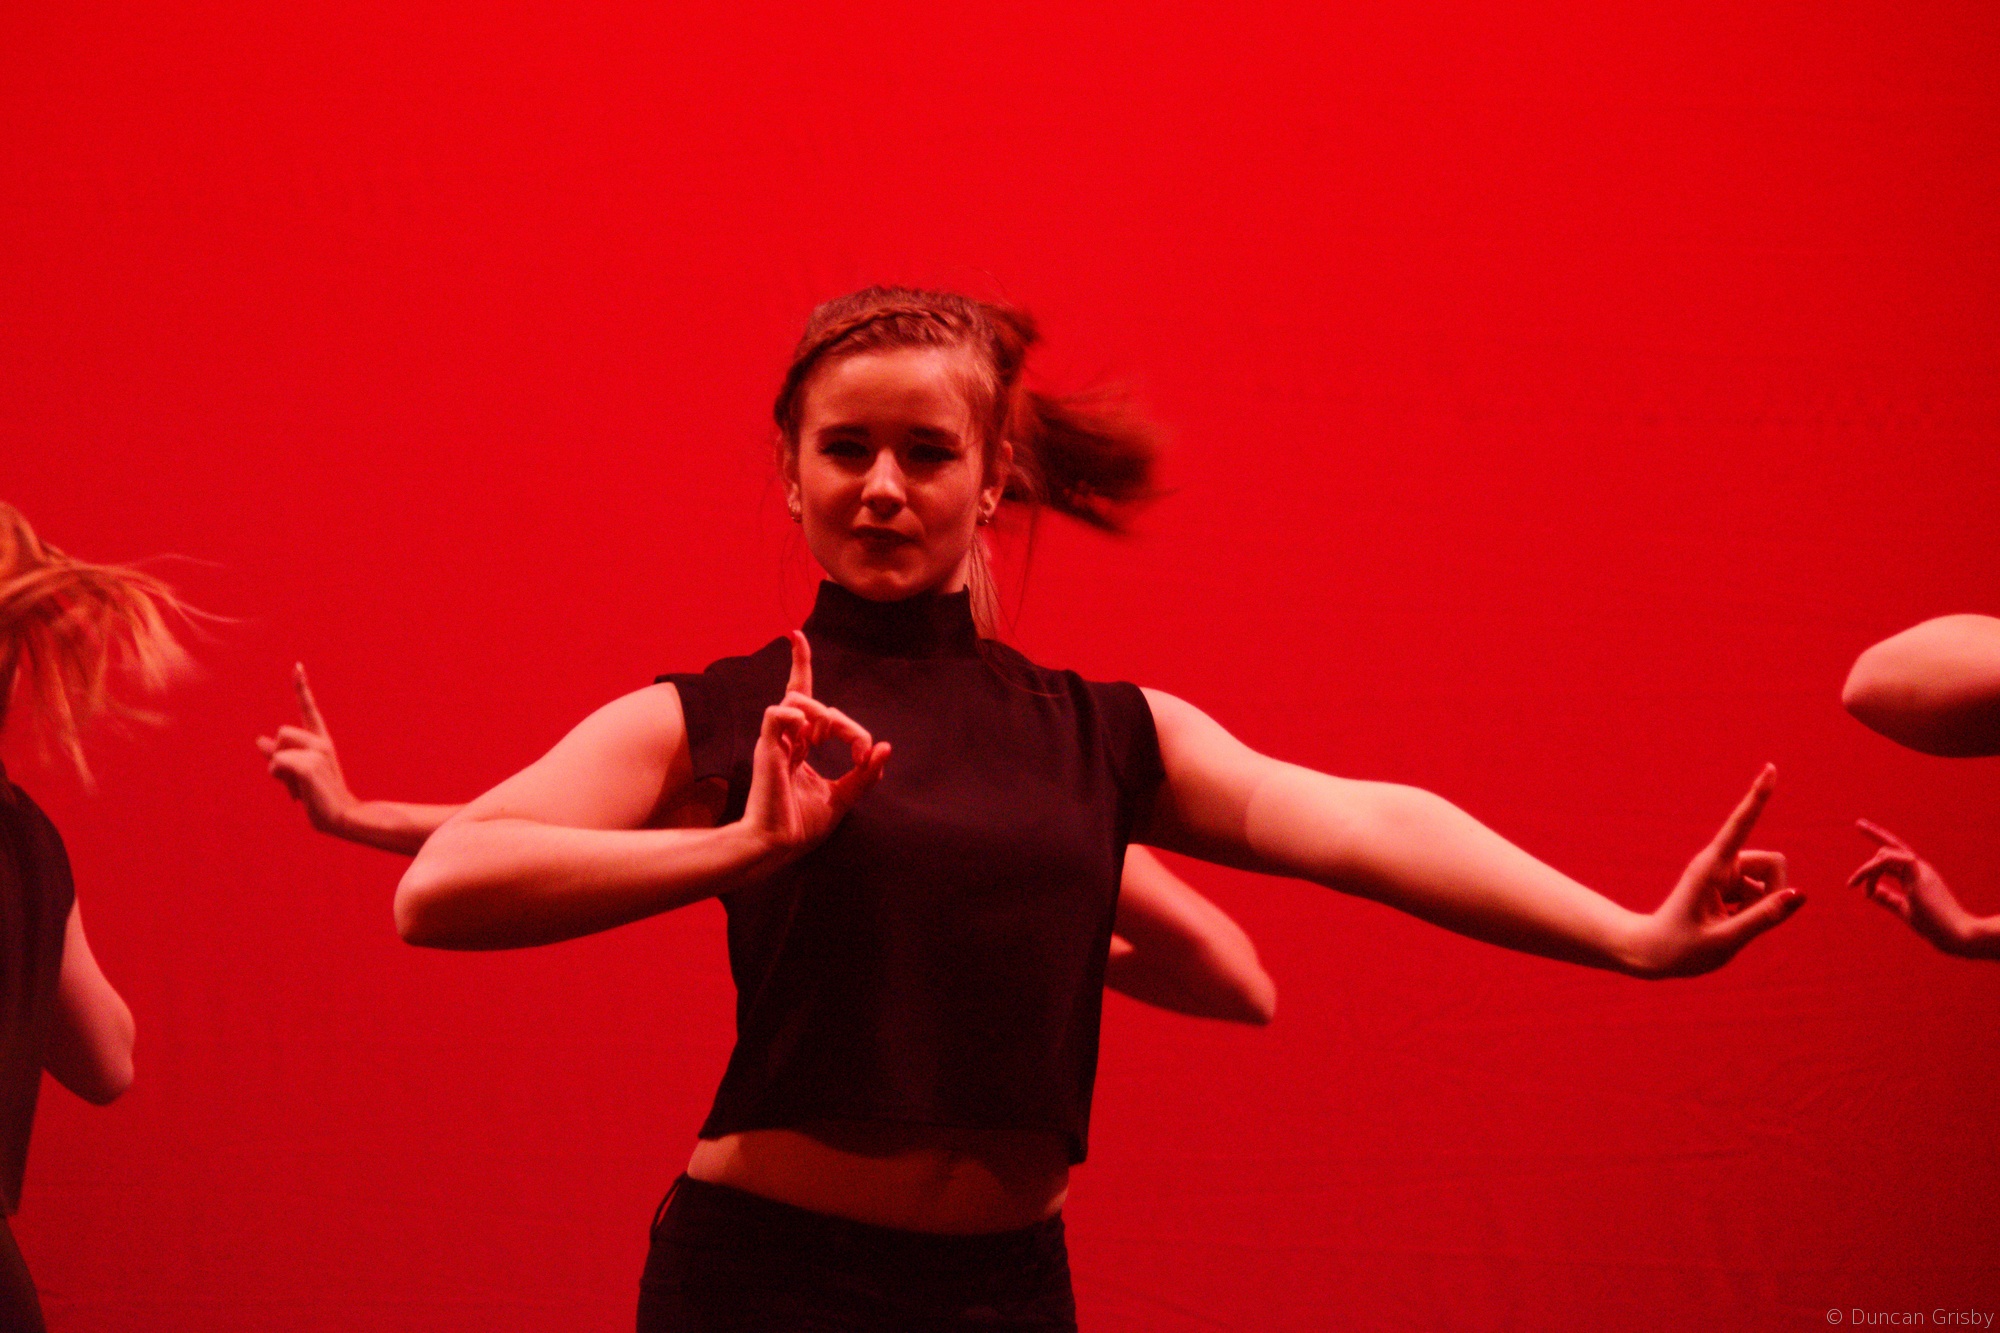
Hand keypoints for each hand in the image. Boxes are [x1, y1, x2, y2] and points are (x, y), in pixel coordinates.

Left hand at [255, 663, 357, 834]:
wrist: (343, 816)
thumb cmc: (320, 796)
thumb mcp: (297, 773)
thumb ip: (278, 755)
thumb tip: (259, 740)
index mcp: (320, 741)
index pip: (308, 709)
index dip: (301, 687)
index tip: (297, 666)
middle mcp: (321, 742)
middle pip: (281, 733)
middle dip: (279, 756)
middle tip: (294, 780)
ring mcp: (318, 752)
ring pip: (278, 750)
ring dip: (278, 771)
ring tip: (297, 788)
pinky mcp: (310, 765)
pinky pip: (278, 764)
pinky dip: (281, 778)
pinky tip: (297, 793)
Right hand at [739, 632, 889, 863]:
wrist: (777, 846)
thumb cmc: (801, 825)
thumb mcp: (844, 797)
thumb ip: (865, 774)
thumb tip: (885, 748)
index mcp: (799, 745)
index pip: (801, 695)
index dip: (799, 663)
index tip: (795, 634)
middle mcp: (786, 738)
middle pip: (818, 704)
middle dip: (848, 726)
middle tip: (862, 755)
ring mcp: (774, 742)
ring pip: (797, 699)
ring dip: (826, 716)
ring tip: (834, 746)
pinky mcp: (766, 750)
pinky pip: (775, 714)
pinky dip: (793, 714)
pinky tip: (809, 733)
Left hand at [1634, 765, 1803, 976]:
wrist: (1653, 953)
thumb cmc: (1681, 948)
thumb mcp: (1725, 940)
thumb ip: (1764, 918)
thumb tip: (1799, 894)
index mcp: (1711, 867)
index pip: (1739, 826)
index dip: (1757, 797)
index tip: (1770, 768)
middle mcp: (1719, 863)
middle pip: (1774, 864)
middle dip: (1775, 891)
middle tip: (1745, 920)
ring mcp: (1724, 873)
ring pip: (1770, 881)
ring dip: (1762, 905)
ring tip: (1729, 925)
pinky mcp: (1728, 884)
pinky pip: (1762, 893)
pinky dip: (1756, 910)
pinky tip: (1728, 923)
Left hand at [1848, 821, 1983, 956]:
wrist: (1955, 934)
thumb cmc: (1932, 925)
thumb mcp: (1905, 910)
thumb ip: (1889, 900)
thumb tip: (1871, 893)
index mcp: (1916, 875)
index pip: (1895, 856)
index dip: (1881, 847)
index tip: (1866, 836)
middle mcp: (1918, 868)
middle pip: (1892, 847)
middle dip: (1875, 833)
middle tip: (1858, 823)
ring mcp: (1920, 869)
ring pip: (1885, 855)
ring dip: (1866, 871)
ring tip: (1855, 886)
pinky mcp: (1919, 874)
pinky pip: (1891, 859)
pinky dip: (1874, 868)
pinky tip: (1868, 887)